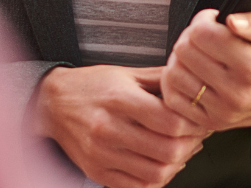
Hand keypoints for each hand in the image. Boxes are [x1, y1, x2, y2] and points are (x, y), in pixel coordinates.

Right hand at [33, 65, 209, 187]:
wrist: (52, 103)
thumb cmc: (92, 86)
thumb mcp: (126, 73)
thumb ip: (161, 79)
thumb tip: (193, 84)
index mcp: (119, 100)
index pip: (170, 123)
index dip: (193, 125)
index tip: (198, 120)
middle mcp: (109, 129)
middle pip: (167, 151)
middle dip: (190, 145)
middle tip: (195, 136)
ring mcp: (102, 155)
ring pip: (156, 174)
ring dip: (178, 164)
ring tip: (181, 150)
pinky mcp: (97, 172)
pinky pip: (138, 186)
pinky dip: (157, 179)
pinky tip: (161, 163)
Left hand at [160, 10, 250, 141]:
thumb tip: (231, 20)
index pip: (201, 34)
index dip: (204, 20)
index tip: (214, 21)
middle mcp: (236, 92)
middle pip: (184, 52)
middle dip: (191, 37)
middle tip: (206, 36)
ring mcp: (222, 111)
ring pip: (174, 74)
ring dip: (181, 59)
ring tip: (199, 54)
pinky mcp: (212, 123)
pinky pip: (174, 100)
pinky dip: (176, 83)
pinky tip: (192, 73)